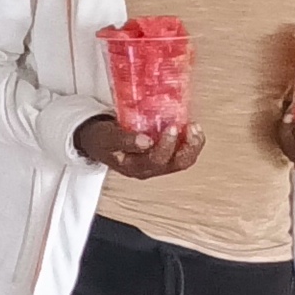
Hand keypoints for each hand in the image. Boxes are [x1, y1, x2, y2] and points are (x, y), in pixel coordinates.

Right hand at [74, 113, 203, 178]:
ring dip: (194, 144)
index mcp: (135, 167)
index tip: (170, 127)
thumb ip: (124, 140)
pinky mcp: (166, 154)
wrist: (100, 141)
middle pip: (176, 164)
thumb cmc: (102, 139)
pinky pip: (184, 152)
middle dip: (188, 146)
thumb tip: (145, 141)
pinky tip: (191, 127)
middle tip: (190, 127)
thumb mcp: (107, 138)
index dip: (166, 145)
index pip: (156, 161)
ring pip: (184, 160)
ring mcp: (160, 163)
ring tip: (195, 127)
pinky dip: (191, 141)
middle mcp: (150, 168)